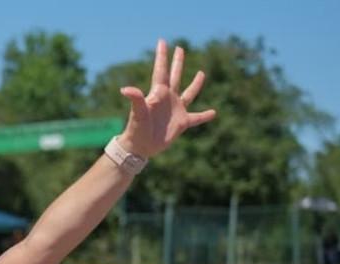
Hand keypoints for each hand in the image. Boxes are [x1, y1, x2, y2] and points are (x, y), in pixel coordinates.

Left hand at [118, 40, 216, 157]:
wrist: (140, 147)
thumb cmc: (136, 130)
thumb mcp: (138, 114)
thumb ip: (136, 100)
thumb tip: (125, 89)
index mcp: (158, 93)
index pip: (161, 71)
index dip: (162, 56)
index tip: (162, 41)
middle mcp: (168, 98)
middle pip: (174, 76)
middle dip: (177, 62)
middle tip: (180, 48)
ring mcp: (176, 110)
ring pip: (188, 93)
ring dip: (195, 83)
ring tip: (201, 72)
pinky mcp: (182, 123)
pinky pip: (197, 118)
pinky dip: (205, 115)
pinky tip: (214, 112)